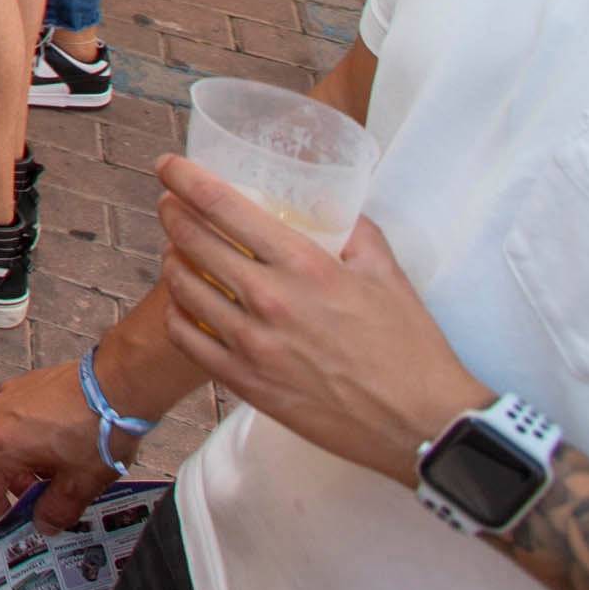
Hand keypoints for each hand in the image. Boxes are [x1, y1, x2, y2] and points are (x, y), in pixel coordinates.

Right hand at [0, 355, 123, 529]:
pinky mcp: (28, 382)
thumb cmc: (98, 430)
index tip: (11, 520)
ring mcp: (11, 394)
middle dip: (22, 482)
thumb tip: (44, 523)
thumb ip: (56, 510)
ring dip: (31, 457)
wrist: (119, 383)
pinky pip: (23, 416)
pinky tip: (68, 438)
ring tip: (65, 465)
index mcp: (1, 443)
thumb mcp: (80, 484)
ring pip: (12, 437)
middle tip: (51, 496)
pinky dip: (37, 433)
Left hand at [155, 157, 484, 484]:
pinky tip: (184, 304)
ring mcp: (252, 344)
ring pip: (183, 287)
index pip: (223, 206)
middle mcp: (270, 299)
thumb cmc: (410, 348)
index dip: (185, 178)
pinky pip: (187, 338)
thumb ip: (354, 230)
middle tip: (171, 204)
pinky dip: (178, 313)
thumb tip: (329, 205)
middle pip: (192, 241)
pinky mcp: (246, 382)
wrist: (420, 424)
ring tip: (177, 251)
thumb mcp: (388, 273)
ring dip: (172, 260)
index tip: (167, 165)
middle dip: (173, 214)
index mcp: (304, 265)